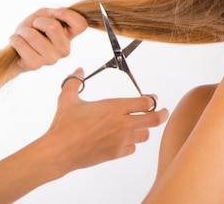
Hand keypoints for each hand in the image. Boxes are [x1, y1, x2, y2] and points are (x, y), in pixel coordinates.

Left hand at [9, 8, 87, 71]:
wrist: (18, 48)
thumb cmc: (34, 29)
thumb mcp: (43, 15)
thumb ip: (52, 13)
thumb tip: (56, 14)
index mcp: (69, 35)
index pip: (81, 25)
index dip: (69, 15)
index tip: (57, 12)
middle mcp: (65, 49)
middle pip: (53, 27)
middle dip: (38, 22)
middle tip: (35, 26)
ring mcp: (52, 58)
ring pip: (32, 35)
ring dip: (23, 31)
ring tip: (24, 35)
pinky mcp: (36, 65)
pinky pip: (21, 44)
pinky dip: (15, 39)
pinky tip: (18, 42)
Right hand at [44, 68, 168, 172]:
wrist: (59, 152)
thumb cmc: (64, 126)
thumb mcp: (67, 99)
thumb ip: (74, 82)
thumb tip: (78, 70)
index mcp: (115, 107)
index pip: (146, 103)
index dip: (152, 100)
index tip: (152, 98)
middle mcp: (122, 123)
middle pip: (155, 119)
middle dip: (162, 114)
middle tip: (163, 112)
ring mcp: (121, 140)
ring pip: (145, 134)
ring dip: (144, 129)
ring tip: (140, 125)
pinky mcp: (116, 153)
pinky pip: (133, 148)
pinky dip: (131, 144)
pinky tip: (125, 140)